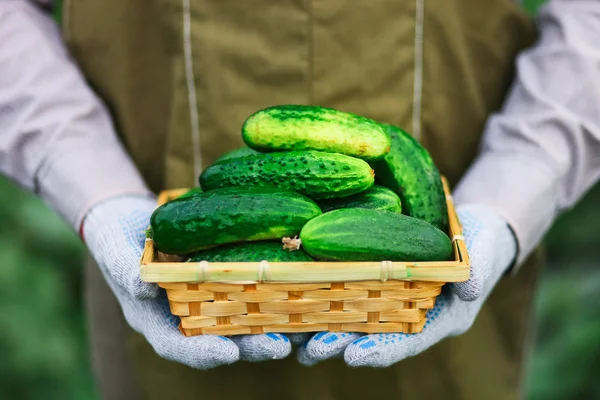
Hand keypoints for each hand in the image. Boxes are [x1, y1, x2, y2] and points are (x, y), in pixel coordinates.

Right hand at [82, 195, 293, 368]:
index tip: (227, 353)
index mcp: (157, 321)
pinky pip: (252, 294)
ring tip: (303, 328)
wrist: (131, 219)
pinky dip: (276, 296)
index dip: (202, 354)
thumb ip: (127, 271)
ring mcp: (209, 300)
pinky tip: (301, 291)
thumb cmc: (118, 238)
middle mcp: (188, 317)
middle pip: (222, 341)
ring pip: (244, 322)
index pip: (178, 346)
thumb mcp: (117, 253)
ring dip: (273, 326)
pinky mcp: (227, 281)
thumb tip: (141, 285)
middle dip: (252, 346)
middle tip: (280, 347)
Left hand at [296, 204, 517, 366]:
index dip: (381, 350)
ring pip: (351, 319)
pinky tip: (294, 298)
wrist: (469, 226)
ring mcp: (389, 299)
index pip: (407, 341)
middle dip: (340, 345)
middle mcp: (408, 315)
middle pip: (370, 336)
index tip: (353, 357)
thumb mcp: (483, 253)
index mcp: (436, 319)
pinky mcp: (373, 279)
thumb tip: (471, 290)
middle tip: (310, 351)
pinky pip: (346, 292)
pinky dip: (321, 297)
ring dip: (321, 328)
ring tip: (292, 337)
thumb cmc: (480, 241)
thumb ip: (477, 271)